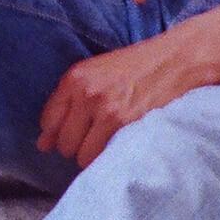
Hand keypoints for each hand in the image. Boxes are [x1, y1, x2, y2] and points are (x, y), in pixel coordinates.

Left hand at [36, 33, 219, 167]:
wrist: (177, 60)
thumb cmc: (137, 67)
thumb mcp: (96, 74)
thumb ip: (68, 104)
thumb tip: (42, 144)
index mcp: (75, 78)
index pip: (48, 121)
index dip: (56, 134)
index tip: (71, 134)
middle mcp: (86, 94)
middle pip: (63, 143)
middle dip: (75, 146)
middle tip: (95, 138)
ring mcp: (107, 110)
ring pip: (81, 156)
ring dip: (92, 156)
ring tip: (109, 143)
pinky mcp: (127, 124)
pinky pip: (103, 158)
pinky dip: (109, 159)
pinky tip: (120, 147)